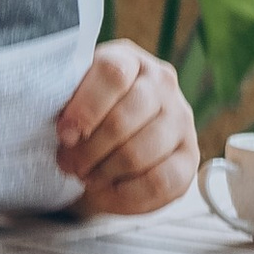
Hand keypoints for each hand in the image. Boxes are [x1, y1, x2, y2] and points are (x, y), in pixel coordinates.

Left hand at [57, 41, 198, 218]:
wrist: (103, 150)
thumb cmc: (84, 121)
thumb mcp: (70, 102)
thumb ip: (64, 101)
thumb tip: (65, 129)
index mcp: (129, 60)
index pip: (112, 73)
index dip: (84, 108)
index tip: (63, 134)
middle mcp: (162, 83)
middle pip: (123, 118)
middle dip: (88, 150)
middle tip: (69, 163)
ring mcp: (181, 119)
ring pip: (139, 153)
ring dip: (104, 172)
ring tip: (87, 176)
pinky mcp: (189, 157)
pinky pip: (159, 181)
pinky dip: (127, 193)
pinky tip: (109, 190)